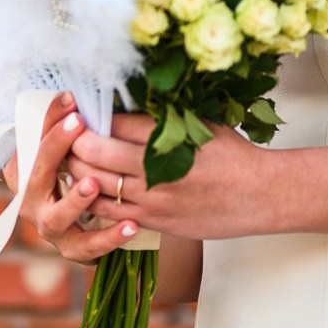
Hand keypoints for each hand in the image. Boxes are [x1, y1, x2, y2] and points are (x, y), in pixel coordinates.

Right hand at [14, 93, 145, 266]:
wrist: (88, 222)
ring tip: (93, 183)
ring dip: (73, 201)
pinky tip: (132, 224)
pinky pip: (89, 247)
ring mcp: (49, 227)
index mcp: (23, 171)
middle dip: (55, 148)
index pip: (27, 143)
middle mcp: (29, 201)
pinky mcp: (73, 250)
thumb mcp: (69, 147)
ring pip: (55, 218)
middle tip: (78, 125)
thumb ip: (69, 125)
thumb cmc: (78, 170)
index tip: (70, 100)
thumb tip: (79, 93)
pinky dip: (110, 237)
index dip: (46, 121)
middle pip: (35, 175)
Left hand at [62, 112, 278, 240]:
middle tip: (67, 131)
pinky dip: (90, 197)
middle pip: (95, 150)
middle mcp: (157, 168)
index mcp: (168, 136)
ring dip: (75, 168)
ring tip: (68, 157)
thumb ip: (160, 118)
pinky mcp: (154, 221)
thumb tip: (118, 106)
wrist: (261, 195)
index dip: (90, 113)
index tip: (79, 107)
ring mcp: (153, 198)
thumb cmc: (232, 155)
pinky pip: (108, 212)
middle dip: (74, 139)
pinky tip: (83, 186)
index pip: (114, 121)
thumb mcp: (199, 124)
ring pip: (95, 183)